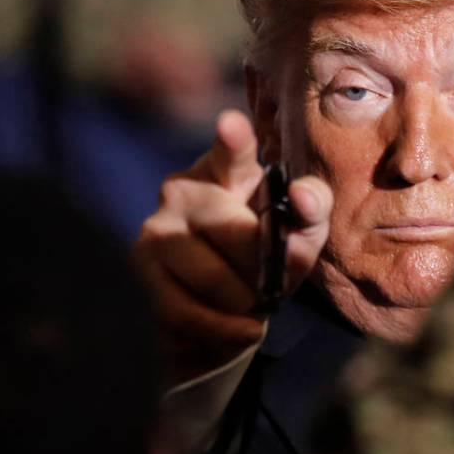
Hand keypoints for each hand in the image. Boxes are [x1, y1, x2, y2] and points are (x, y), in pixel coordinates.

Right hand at [133, 109, 331, 383]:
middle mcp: (184, 189)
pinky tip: (244, 328)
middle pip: (238, 234)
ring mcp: (156, 228)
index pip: (233, 153)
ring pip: (216, 278)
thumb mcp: (302, 232)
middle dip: (265, 266)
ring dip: (247, 300)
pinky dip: (227, 329)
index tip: (233, 124)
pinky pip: (190, 312)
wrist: (226, 313)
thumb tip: (302, 196)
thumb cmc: (267, 257)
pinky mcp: (141, 272)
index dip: (233, 140)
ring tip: (252, 298)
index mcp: (228, 170)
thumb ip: (312, 209)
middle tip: (270, 277)